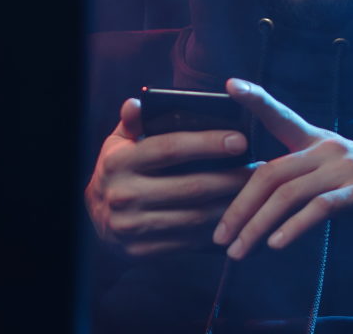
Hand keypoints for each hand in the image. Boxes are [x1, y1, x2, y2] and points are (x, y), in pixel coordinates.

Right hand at [85, 97, 253, 256]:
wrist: (92, 220)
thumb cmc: (117, 170)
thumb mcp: (118, 143)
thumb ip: (132, 121)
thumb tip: (138, 101)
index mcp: (119, 162)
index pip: (170, 148)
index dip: (208, 143)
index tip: (241, 139)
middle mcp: (124, 194)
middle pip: (191, 186)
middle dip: (231, 177)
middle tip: (260, 169)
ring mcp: (133, 226)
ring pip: (195, 217)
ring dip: (231, 205)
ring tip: (254, 192)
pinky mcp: (143, 251)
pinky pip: (189, 240)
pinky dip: (216, 228)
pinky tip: (236, 216)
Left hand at [213, 78, 352, 259]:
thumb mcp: (336, 175)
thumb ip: (302, 178)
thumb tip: (256, 201)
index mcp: (319, 140)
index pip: (281, 116)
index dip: (256, 99)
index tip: (230, 84)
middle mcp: (329, 148)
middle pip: (271, 171)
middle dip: (239, 207)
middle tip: (219, 238)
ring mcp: (346, 168)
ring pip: (287, 193)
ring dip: (257, 226)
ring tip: (238, 252)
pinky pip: (318, 209)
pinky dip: (293, 228)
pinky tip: (276, 245)